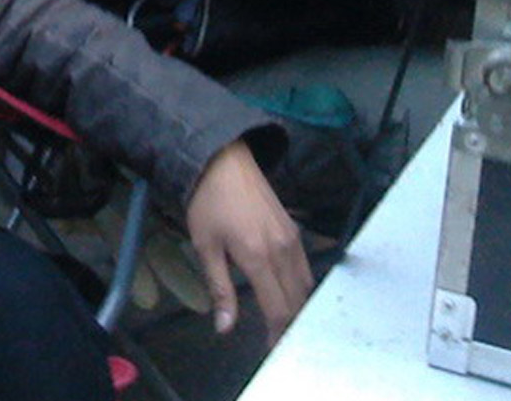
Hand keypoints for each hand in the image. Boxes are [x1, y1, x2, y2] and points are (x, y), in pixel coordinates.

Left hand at [184, 139, 311, 347]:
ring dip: (299, 309)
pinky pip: (305, 268)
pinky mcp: (295, 231)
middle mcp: (283, 250)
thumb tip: (224, 327)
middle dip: (292, 326)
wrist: (224, 160)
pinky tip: (290, 297)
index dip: (278, 334)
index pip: (278, 308)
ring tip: (286, 327)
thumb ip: (219, 289)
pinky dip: (301, 288)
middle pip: (297, 301)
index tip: (273, 351)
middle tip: (281, 344)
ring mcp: (293, 239)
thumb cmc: (207, 203)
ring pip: (305, 286)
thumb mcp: (205, 246)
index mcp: (259, 256)